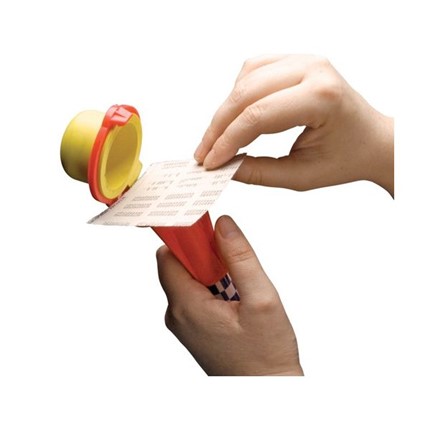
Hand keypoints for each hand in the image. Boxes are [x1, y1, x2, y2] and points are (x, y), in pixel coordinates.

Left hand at [156, 215, 302, 375]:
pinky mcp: (194, 326)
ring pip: (188, 278)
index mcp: (186, 307)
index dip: (186, 238)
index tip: (207, 230)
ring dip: (211, 271)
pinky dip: (212, 286)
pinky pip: (195, 293)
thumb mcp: (262, 300)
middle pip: (178, 265)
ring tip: (238, 286)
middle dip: (203, 255)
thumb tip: (223, 225)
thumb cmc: (266, 355)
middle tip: (232, 261)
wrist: (267, 391)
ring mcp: (184, 322)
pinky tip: (235, 298)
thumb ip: (240, 258)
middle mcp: (177, 315)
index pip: (167, 256)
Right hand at [195, 54, 393, 196]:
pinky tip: (234, 116)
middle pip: (246, 93)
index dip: (227, 141)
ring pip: (246, 77)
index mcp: (322, 97)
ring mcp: (304, 60)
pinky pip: (254, 70)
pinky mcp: (296, 61)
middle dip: (219, 126)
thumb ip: (258, 172)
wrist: (371, 140)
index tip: (209, 163)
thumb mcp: (301, 176)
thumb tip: (223, 168)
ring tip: (217, 138)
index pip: (258, 116)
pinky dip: (238, 94)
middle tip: (204, 153)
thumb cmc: (346, 157)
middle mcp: (313, 69)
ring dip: (225, 109)